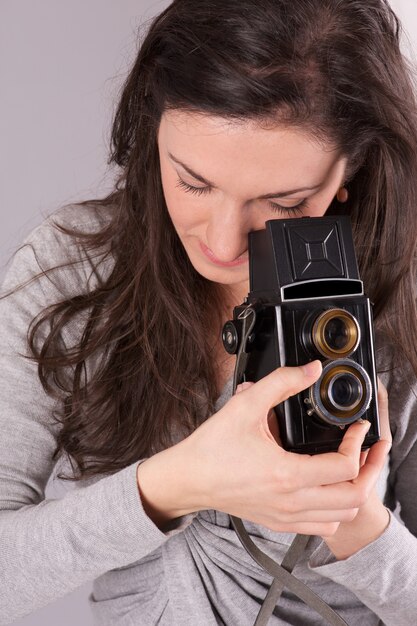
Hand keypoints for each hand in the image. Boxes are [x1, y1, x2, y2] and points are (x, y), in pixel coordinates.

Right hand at [138, 360, 387, 534]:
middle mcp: (291, 500)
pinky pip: (323, 525)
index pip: (345, 466)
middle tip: (369, 448)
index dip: (358, 443)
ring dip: (355, 489)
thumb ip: (281, 382)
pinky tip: (329, 487)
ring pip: (343, 514)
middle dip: (370, 469)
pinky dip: (336, 508)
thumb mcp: (245, 404)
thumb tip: (311, 370)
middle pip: (354, 496)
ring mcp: (286, 516)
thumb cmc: (212, 447)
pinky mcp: (279, 522)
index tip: (356, 427)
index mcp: (286, 474)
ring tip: (353, 466)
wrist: (188, 478)